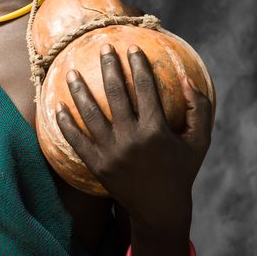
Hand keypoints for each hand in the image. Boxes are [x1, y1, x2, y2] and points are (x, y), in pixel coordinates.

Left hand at [55, 43, 212, 232]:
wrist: (158, 209)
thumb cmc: (181, 171)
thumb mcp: (199, 142)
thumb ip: (198, 109)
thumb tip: (188, 80)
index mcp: (156, 131)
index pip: (145, 88)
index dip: (139, 65)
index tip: (132, 47)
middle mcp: (131, 139)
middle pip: (116, 94)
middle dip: (109, 66)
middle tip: (103, 46)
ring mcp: (111, 153)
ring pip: (90, 114)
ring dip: (79, 90)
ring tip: (71, 70)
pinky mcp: (96, 165)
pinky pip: (76, 140)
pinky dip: (65, 123)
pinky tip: (57, 106)